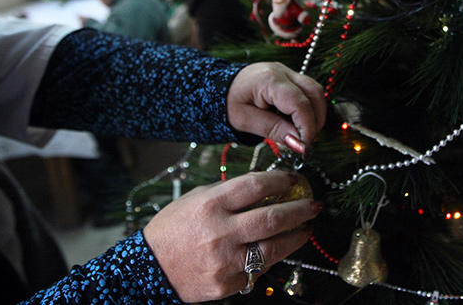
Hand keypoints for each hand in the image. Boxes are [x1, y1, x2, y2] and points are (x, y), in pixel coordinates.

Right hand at [144, 170, 322, 302]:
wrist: (148, 269)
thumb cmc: (172, 229)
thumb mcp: (195, 199)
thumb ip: (228, 193)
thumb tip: (263, 187)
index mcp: (211, 204)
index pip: (257, 186)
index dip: (281, 180)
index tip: (293, 179)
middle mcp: (221, 231)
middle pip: (274, 217)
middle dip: (300, 209)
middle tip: (314, 205)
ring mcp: (226, 260)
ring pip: (275, 247)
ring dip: (297, 236)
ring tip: (307, 228)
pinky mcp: (228, 283)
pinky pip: (259, 268)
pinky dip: (273, 256)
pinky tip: (280, 248)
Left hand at [226, 62, 325, 154]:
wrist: (216, 88)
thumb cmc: (227, 104)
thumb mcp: (246, 121)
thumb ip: (274, 130)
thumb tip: (300, 144)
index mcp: (269, 79)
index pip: (300, 103)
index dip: (306, 127)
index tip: (304, 148)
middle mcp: (282, 71)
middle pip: (314, 94)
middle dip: (315, 121)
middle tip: (305, 143)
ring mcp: (287, 71)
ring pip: (315, 92)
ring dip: (315, 115)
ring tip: (302, 135)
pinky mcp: (289, 76)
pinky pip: (308, 91)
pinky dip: (308, 109)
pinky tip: (297, 123)